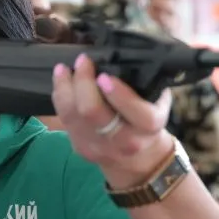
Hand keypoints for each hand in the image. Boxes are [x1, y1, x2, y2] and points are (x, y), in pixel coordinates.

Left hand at [51, 53, 174, 187]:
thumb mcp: (158, 104)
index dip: (117, 93)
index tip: (104, 76)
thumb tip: (124, 57)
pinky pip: (64, 120)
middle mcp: (124, 140)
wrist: (139, 161)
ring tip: (63, 69)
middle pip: (93, 111)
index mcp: (148, 127)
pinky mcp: (81, 148)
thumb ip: (147, 84)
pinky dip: (60, 97)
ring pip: (73, 115)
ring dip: (65, 87)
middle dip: (83, 82)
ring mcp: (99, 147)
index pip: (134, 111)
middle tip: (83, 61)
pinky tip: (61, 82)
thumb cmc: (148, 124)